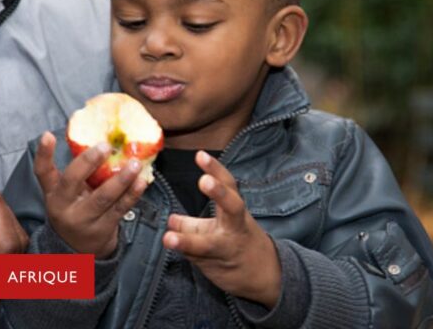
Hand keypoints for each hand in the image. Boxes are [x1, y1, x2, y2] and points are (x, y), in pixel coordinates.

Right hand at [33, 132, 147, 258]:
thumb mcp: (66, 194)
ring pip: (102, 197)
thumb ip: (78, 172)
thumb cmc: (75, 210)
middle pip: (72, 181)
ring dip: (121, 179)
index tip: (48, 135)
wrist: (79, 251)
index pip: (42, 172)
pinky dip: (132, 194)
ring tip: (135, 163)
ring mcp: (83, 219)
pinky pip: (120, 208)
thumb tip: (101, 138)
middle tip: (106, 145)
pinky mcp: (103, 228)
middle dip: (89, 162)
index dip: (43, 154)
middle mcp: (63, 206)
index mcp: (53, 193)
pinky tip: (142, 181)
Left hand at [162, 151, 281, 308]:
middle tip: (204, 181)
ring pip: (209, 244)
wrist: (264, 276)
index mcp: (236, 211)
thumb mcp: (218, 228)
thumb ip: (192, 224)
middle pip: (233, 207)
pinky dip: (184, 253)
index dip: (216, 169)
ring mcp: (227, 249)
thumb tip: (171, 220)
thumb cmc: (238, 244)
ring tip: (168, 238)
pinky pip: (198, 260)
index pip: (229, 185)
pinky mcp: (219, 268)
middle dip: (220, 193)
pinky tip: (170, 246)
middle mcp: (235, 228)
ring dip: (188, 242)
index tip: (201, 155)